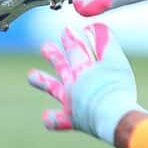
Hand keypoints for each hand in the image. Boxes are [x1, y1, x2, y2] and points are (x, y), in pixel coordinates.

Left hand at [27, 24, 143, 141]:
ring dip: (42, 81)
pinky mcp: (72, 119)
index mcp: (82, 68)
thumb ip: (106, 43)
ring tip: (31, 76)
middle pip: (61, 66)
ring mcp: (70, 101)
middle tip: (45, 47)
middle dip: (54, 55)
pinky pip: (57, 121)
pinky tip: (46, 117)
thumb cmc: (117, 88)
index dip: (70, 38)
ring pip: (53, 89)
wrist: (113, 116)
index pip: (74, 49)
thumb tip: (95, 26)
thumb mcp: (116, 61)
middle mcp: (72, 83)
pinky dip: (52, 119)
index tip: (66, 30)